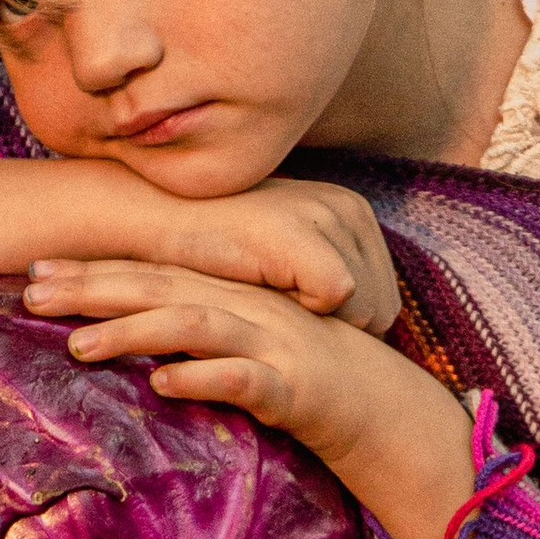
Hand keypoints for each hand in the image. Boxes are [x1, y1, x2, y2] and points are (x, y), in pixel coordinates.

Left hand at [25, 259, 474, 538]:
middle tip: (29, 292)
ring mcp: (271, 343)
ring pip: (193, 327)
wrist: (385, 409)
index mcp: (230, 296)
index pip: (152, 274)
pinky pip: (243, 379)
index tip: (33, 272)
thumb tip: (131, 343)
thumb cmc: (305, 381)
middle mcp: (246, 308)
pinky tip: (163, 385)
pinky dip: (203, 378)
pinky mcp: (293, 386)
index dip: (93, 271)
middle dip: (93, 288)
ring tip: (76, 346)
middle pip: (161, 288)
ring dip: (132, 332)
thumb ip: (191, 338)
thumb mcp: (240, 350)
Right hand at [34, 177, 400, 335]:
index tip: (303, 327)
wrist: (156, 220)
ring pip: (364, 309)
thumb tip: (359, 328)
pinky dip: (306, 314)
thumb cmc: (214, 251)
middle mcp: (349, 208)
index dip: (348, 327)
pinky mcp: (304, 238)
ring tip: (277, 312)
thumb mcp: (284, 259)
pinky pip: (336, 299)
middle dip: (342, 330)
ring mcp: (328, 218)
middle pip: (382, 308)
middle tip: (290, 326)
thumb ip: (321, 282)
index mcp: (352, 211)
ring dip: (321, 324)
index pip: (383, 297)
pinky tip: (269, 303)